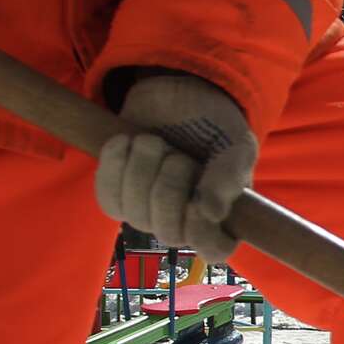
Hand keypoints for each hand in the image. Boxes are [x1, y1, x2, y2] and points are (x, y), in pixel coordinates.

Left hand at [96, 76, 257, 260]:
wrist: (177, 92)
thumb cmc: (213, 125)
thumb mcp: (235, 145)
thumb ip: (230, 176)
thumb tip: (212, 213)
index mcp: (222, 218)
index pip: (214, 251)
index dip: (202, 232)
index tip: (197, 202)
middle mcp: (185, 223)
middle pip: (168, 232)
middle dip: (170, 186)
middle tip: (178, 155)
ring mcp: (149, 213)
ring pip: (135, 214)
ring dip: (143, 167)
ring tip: (154, 141)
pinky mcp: (118, 196)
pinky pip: (108, 198)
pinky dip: (114, 165)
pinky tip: (125, 142)